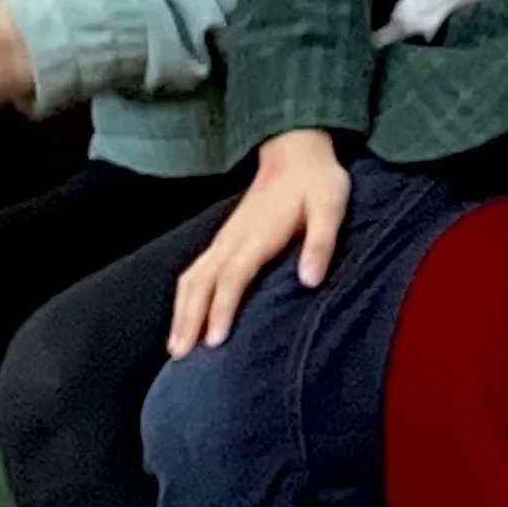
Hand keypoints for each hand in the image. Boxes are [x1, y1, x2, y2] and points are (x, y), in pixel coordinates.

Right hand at [167, 130, 349, 356]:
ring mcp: (225, 238)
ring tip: (177, 348)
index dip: (221, 308)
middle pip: (202, 281)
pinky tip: (185, 319)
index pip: (233, 276)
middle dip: (189, 318)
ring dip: (182, 311)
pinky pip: (196, 271)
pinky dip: (185, 297)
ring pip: (193, 277)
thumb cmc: (316, 182)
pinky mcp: (224, 239)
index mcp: (259, 234)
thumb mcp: (331, 205)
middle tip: (181, 355)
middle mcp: (234, 238)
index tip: (214, 341)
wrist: (296, 151)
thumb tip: (310, 281)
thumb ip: (321, 242)